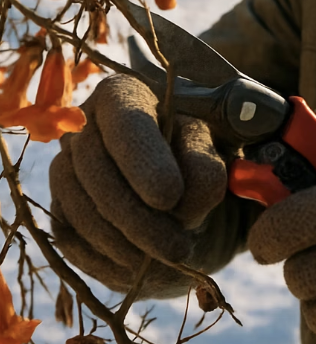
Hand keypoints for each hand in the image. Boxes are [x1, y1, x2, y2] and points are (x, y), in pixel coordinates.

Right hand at [49, 74, 255, 297]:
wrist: (183, 199)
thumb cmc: (197, 163)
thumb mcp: (212, 156)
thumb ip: (203, 167)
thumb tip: (181, 196)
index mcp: (122, 96)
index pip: (124, 121)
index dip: (142, 160)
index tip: (169, 195)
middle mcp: (84, 128)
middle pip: (96, 171)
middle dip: (138, 216)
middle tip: (177, 246)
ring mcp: (64, 169)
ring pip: (80, 209)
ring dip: (126, 242)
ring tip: (170, 256)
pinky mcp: (59, 210)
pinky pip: (72, 240)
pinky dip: (108, 258)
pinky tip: (143, 264)